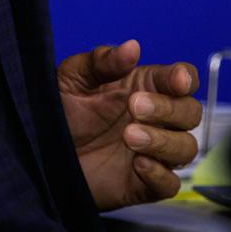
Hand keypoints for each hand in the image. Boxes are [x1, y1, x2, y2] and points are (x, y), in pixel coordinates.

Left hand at [57, 39, 200, 211]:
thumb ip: (102, 61)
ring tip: (128, 137)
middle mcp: (155, 118)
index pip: (182, 78)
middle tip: (133, 107)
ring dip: (163, 141)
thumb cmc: (60, 109)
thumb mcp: (73, 77)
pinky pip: (170, 184)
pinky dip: (160, 174)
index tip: (176, 81)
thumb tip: (132, 47)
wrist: (40, 151)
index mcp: (144, 86)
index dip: (185, 78)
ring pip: (186, 148)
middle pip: (190, 112)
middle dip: (168, 109)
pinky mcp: (143, 184)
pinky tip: (137, 164)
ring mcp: (152, 151)